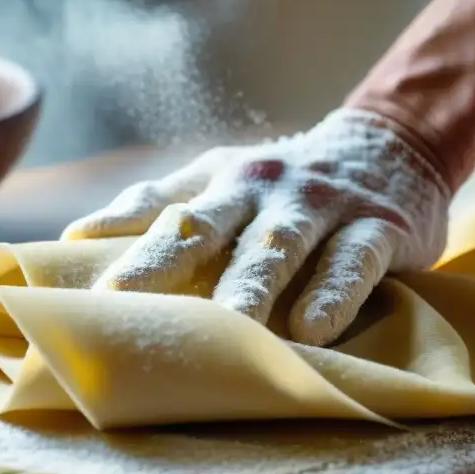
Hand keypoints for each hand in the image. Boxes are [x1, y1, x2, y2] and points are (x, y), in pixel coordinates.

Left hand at [64, 108, 451, 345]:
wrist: (395, 144)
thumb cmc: (292, 182)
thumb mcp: (229, 178)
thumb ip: (165, 205)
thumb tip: (79, 237)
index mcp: (222, 183)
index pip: (165, 213)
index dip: (121, 243)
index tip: (83, 286)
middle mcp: (265, 188)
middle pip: (208, 227)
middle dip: (162, 266)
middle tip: (120, 306)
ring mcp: (322, 205)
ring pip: (279, 245)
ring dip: (249, 286)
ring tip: (221, 328)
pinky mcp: (379, 227)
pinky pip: (353, 262)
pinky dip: (333, 294)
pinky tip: (313, 329)